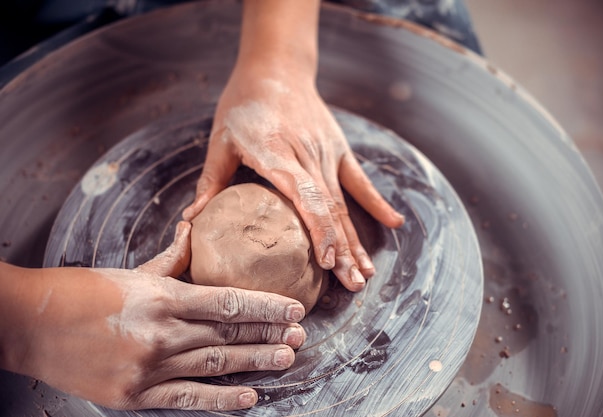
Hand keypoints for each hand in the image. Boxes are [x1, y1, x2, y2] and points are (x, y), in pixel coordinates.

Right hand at [0, 222, 305, 410]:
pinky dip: (220, 400)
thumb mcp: (131, 270)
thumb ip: (171, 258)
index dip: (266, 307)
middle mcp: (161, 333)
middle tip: (300, 336)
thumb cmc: (81, 292)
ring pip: (216, 364)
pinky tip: (249, 398)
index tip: (293, 310)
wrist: (29, 324)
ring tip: (286, 360)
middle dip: (269, 335)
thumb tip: (193, 230)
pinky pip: (187, 399)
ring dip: (255, 363)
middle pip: (229, 334)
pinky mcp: (134, 396)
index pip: (230, 302)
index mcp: (163, 296)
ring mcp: (149, 368)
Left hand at [183, 1, 404, 291]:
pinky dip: (376, 204)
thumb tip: (192, 221)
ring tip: (366, 274)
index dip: (320, 230)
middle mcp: (307, 156)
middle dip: (343, 250)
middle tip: (353, 286)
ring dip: (356, 240)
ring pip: (345, 203)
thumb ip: (211, 182)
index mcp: (277, 154)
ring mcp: (327, 153)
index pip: (306, 197)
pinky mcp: (338, 150)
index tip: (328, 262)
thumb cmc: (243, 103)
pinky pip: (360, 181)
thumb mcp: (220, 139)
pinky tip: (393, 225)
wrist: (276, 67)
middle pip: (331, 209)